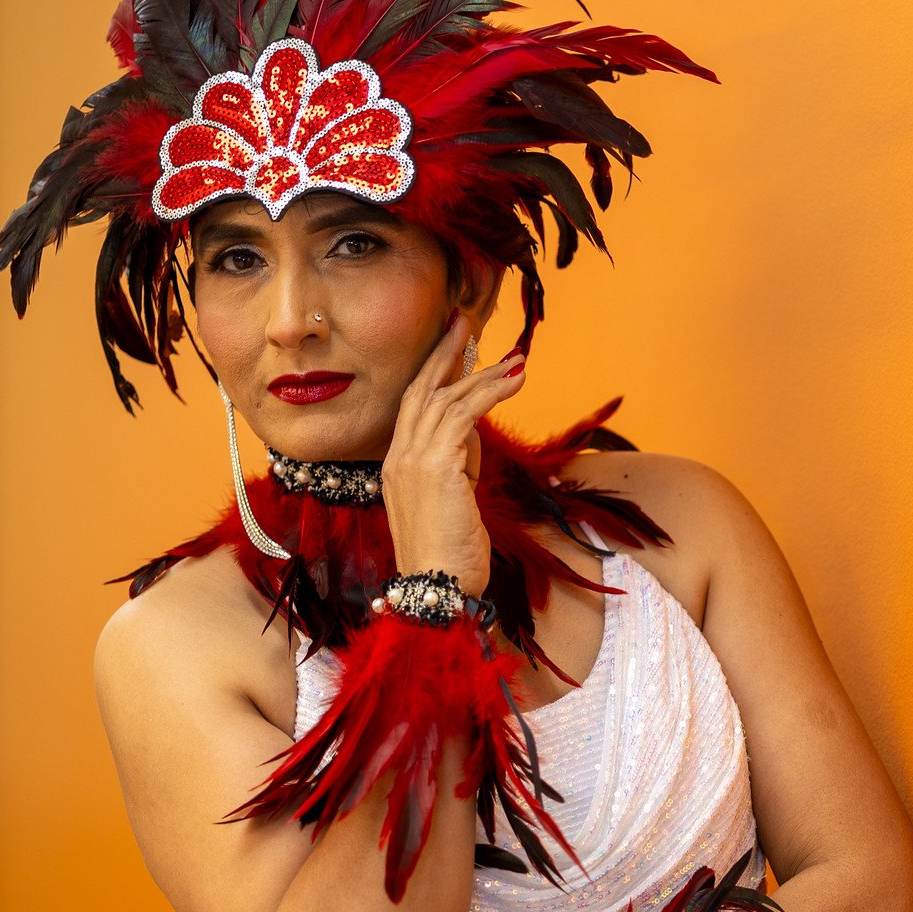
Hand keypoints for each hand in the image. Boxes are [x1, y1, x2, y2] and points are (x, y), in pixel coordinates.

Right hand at [380, 314, 526, 596]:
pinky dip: (489, 392)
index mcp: (397, 466)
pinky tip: (514, 380)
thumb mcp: (451, 503)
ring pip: (446, 398)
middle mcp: (399, 457)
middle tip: (466, 320)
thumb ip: (456, 467)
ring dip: (484, 373)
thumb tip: (471, 437)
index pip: (414, 407)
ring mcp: (413, 460)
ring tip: (514, 358)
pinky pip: (463, 415)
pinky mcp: (436, 467)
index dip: (433, 373)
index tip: (454, 347)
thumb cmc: (448, 558)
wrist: (436, 590)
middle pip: (422, 389)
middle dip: (446, 352)